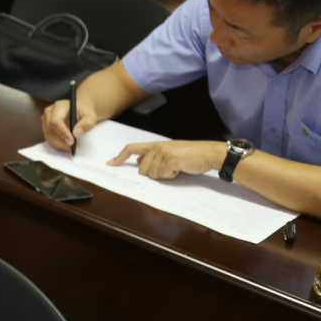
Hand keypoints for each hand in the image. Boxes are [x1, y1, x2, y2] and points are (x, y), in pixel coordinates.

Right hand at [41, 96, 97, 150]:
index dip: (62, 133)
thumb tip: (76, 133)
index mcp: (60, 106)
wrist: (79, 110)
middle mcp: (49, 111)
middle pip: (50, 130)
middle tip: (75, 148)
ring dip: (60, 145)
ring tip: (72, 147)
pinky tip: (66, 145)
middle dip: (62, 142)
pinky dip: (58, 144)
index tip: (72, 142)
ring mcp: (45, 119)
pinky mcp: (45, 126)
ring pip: (48, 136)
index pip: (56, 121)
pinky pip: (48, 138)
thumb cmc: (84, 112)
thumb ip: (87, 123)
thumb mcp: (91, 116)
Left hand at [107, 140, 224, 178]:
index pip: (131, 148)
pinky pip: (162, 175)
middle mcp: (157, 147)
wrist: (209, 154)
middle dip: (154, 174)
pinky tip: (179, 169)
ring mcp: (163, 152)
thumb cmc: (192, 155)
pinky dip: (171, 176)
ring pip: (152, 174)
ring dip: (164, 175)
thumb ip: (154, 156)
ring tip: (176, 167)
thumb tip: (139, 160)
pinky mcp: (170, 159)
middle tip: (170, 168)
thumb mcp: (170, 153)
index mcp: (155, 145)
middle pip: (142, 169)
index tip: (111, 164)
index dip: (119, 157)